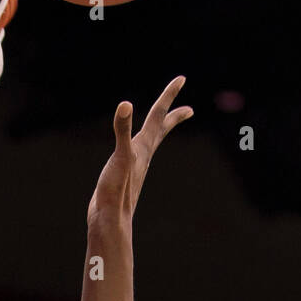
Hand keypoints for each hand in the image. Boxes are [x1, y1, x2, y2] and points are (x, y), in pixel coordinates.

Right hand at [88, 76, 192, 223]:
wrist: (110, 221)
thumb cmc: (116, 191)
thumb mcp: (120, 156)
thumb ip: (123, 130)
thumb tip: (126, 105)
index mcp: (143, 147)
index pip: (159, 115)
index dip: (169, 95)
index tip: (182, 78)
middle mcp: (142, 155)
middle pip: (161, 130)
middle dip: (173, 116)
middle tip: (190, 110)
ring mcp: (134, 166)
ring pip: (149, 143)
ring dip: (157, 132)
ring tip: (159, 126)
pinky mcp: (124, 175)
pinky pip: (134, 154)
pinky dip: (134, 146)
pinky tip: (131, 151)